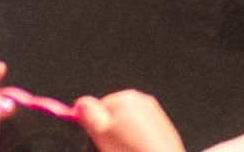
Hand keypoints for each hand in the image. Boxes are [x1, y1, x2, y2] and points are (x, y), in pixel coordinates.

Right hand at [71, 97, 188, 151]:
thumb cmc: (131, 151)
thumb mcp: (101, 133)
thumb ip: (89, 114)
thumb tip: (81, 102)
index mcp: (126, 97)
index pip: (99, 107)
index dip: (95, 126)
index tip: (98, 139)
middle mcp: (143, 100)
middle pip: (114, 115)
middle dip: (110, 131)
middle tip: (111, 147)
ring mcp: (155, 114)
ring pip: (127, 126)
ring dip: (123, 138)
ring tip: (125, 150)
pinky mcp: (163, 128)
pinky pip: (141, 134)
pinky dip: (137, 142)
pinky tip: (137, 151)